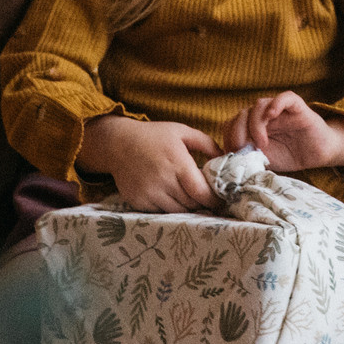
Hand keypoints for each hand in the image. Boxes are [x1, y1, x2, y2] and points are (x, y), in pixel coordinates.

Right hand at [77, 115, 219, 212]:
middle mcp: (163, 180)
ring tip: (192, 200)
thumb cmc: (154, 136)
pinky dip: (170, 208)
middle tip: (208, 200)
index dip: (214, 200)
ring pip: (177, 211)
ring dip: (188, 208)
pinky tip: (172, 198)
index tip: (221, 200)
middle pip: (191, 204)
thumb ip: (206, 143)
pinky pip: (161, 212)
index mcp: (177, 163)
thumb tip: (226, 157)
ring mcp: (149, 193)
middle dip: (202, 204)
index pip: (201, 192)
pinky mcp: (139, 201)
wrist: (118, 143)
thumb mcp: (181, 131)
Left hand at [223, 91, 343, 173]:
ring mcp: (279, 109)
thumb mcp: (264, 159)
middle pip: (241, 114)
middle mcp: (263, 115)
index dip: (229, 138)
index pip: (231, 124)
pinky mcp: (296, 107)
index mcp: (252, 126)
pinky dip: (276, 103)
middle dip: (237, 132)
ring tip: (263, 144)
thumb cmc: (291, 155)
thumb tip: (227, 162)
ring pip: (258, 105)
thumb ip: (247, 156)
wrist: (319, 154)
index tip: (233, 155)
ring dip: (255, 125)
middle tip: (243, 149)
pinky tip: (272, 115)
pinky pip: (284, 97)